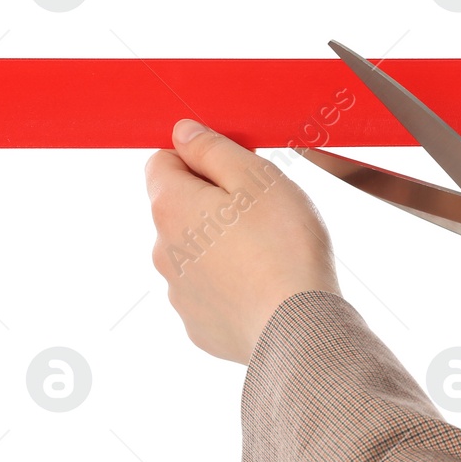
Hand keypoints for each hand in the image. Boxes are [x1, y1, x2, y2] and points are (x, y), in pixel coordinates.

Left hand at [146, 119, 339, 362]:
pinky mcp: (198, 325)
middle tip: (260, 212)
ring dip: (219, 245)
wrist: (299, 328)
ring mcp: (178, 293)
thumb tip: (182, 133)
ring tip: (267, 254)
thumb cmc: (283, 247)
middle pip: (178, 209)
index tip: (235, 170)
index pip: (161, 161)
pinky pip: (209, 292)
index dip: (199, 157)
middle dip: (211, 203)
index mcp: (170, 208)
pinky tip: (262, 287)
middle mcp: (162, 251)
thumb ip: (212, 149)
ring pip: (194, 252)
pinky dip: (230, 285)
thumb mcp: (254, 177)